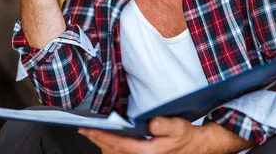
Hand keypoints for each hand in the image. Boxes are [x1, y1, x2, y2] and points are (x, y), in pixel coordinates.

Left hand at [78, 117, 204, 153]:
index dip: (101, 136)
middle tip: (83, 128)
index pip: (118, 144)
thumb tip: (152, 123)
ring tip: (91, 133)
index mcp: (146, 152)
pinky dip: (109, 148)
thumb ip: (165, 125)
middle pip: (111, 151)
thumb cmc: (183, 137)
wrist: (192, 148)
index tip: (88, 129)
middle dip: (96, 139)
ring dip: (101, 144)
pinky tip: (105, 140)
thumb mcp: (178, 127)